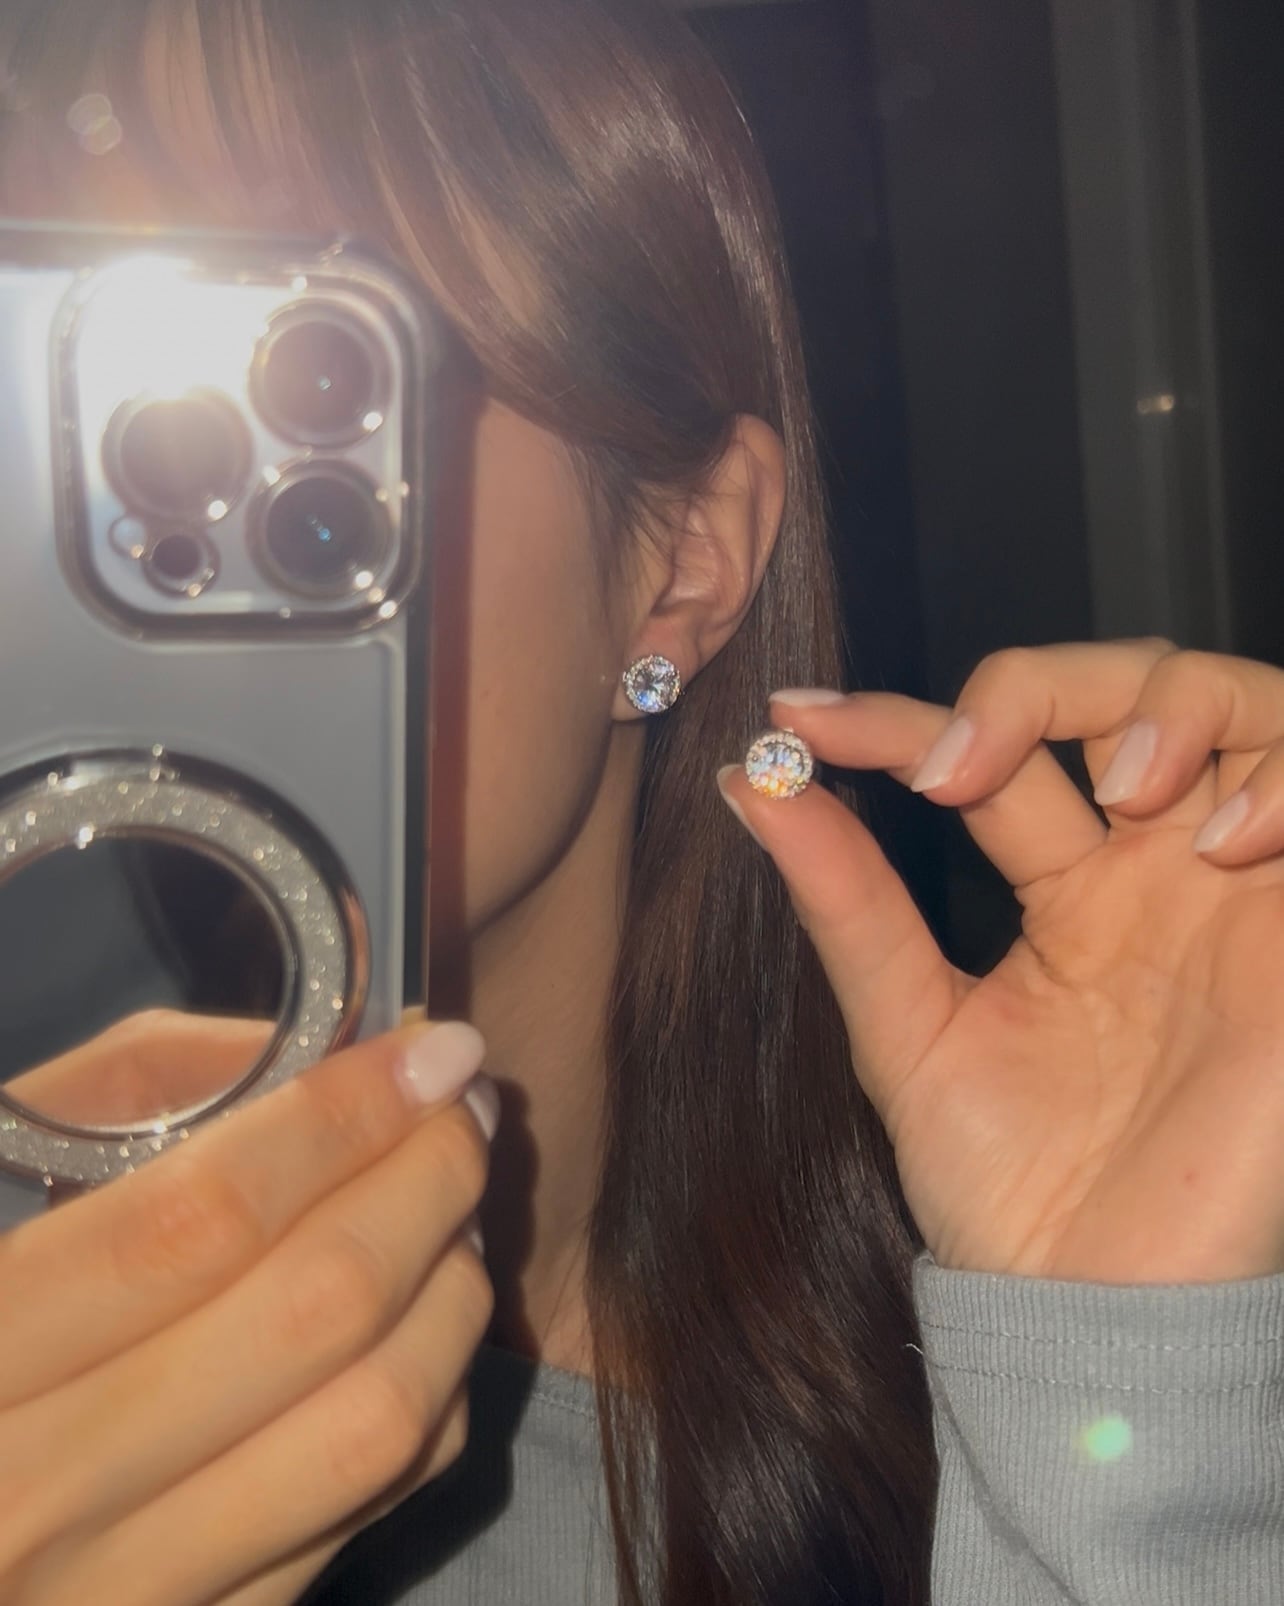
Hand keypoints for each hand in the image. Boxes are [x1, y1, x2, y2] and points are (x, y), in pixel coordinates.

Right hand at [0, 1021, 496, 1605]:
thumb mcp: (10, 1166)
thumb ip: (145, 1086)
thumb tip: (331, 1060)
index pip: (207, 1216)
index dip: (344, 1118)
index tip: (435, 1051)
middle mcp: (42, 1493)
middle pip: (318, 1309)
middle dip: (429, 1180)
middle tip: (468, 1110)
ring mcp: (126, 1588)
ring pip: (375, 1417)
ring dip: (455, 1286)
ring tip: (459, 1212)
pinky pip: (375, 1502)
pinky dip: (435, 1389)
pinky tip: (424, 1318)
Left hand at [719, 639, 1283, 1284]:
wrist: (1097, 1310)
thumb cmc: (1007, 1186)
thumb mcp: (908, 1024)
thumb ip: (846, 899)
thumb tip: (749, 783)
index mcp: (1068, 886)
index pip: (994, 749)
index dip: (899, 719)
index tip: (796, 720)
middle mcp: (1156, 871)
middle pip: (1127, 687)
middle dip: (1041, 685)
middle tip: (953, 765)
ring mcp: (1238, 893)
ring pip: (1242, 707)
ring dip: (1174, 708)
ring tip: (1123, 787)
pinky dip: (1281, 782)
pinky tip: (1215, 840)